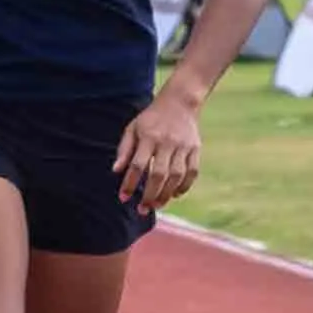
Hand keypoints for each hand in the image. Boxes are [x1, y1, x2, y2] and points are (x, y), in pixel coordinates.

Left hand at [116, 96, 205, 210]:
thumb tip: (116, 171)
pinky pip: (192, 171)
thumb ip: (124, 149)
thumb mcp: (133, 128)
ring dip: (166, 194)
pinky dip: (185, 186)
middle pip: (158, 174)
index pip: (138, 165)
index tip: (123, 197)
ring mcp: (183, 146)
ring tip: (157, 205)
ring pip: (176, 176)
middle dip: (149, 195)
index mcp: (148, 137)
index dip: (130, 183)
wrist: (180, 102)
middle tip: (142, 209)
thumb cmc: (151, 118)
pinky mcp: (195, 148)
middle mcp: (167, 142)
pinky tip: (176, 194)